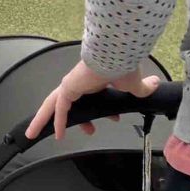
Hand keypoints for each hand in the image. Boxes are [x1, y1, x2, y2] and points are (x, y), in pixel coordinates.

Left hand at [25, 59, 163, 141]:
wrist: (118, 55)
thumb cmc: (125, 66)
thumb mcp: (134, 84)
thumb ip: (142, 88)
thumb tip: (155, 84)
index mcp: (91, 80)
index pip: (85, 99)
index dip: (91, 114)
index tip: (101, 123)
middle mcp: (78, 82)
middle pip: (59, 102)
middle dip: (50, 116)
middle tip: (43, 130)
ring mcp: (71, 84)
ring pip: (52, 105)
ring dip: (43, 120)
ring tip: (34, 134)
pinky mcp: (69, 88)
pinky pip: (61, 109)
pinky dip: (59, 121)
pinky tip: (58, 135)